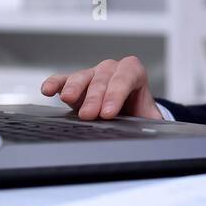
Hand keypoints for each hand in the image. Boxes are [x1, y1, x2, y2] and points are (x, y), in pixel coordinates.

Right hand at [41, 55, 163, 120]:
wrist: (129, 110)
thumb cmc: (139, 111)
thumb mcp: (149, 117)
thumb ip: (152, 122)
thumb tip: (157, 135)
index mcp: (133, 73)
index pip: (126, 76)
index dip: (117, 92)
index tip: (109, 112)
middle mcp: (112, 70)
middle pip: (103, 78)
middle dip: (95, 97)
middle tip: (89, 115)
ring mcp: (92, 74)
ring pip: (83, 76)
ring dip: (75, 88)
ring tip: (69, 99)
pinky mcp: (75, 83)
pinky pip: (63, 79)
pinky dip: (55, 83)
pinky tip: (48, 90)